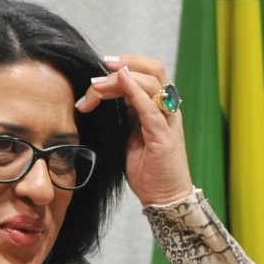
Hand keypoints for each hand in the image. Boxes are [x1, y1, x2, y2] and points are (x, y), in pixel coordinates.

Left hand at [76, 55, 192, 206]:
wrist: (164, 197)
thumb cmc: (147, 169)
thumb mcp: (129, 136)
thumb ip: (122, 115)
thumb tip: (100, 97)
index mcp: (157, 108)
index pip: (146, 73)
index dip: (124, 65)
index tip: (99, 68)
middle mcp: (166, 109)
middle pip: (152, 71)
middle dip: (122, 66)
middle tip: (96, 75)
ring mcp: (168, 122)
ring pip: (151, 84)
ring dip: (121, 80)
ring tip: (96, 86)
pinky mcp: (164, 137)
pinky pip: (151, 109)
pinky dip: (136, 93)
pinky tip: (123, 83)